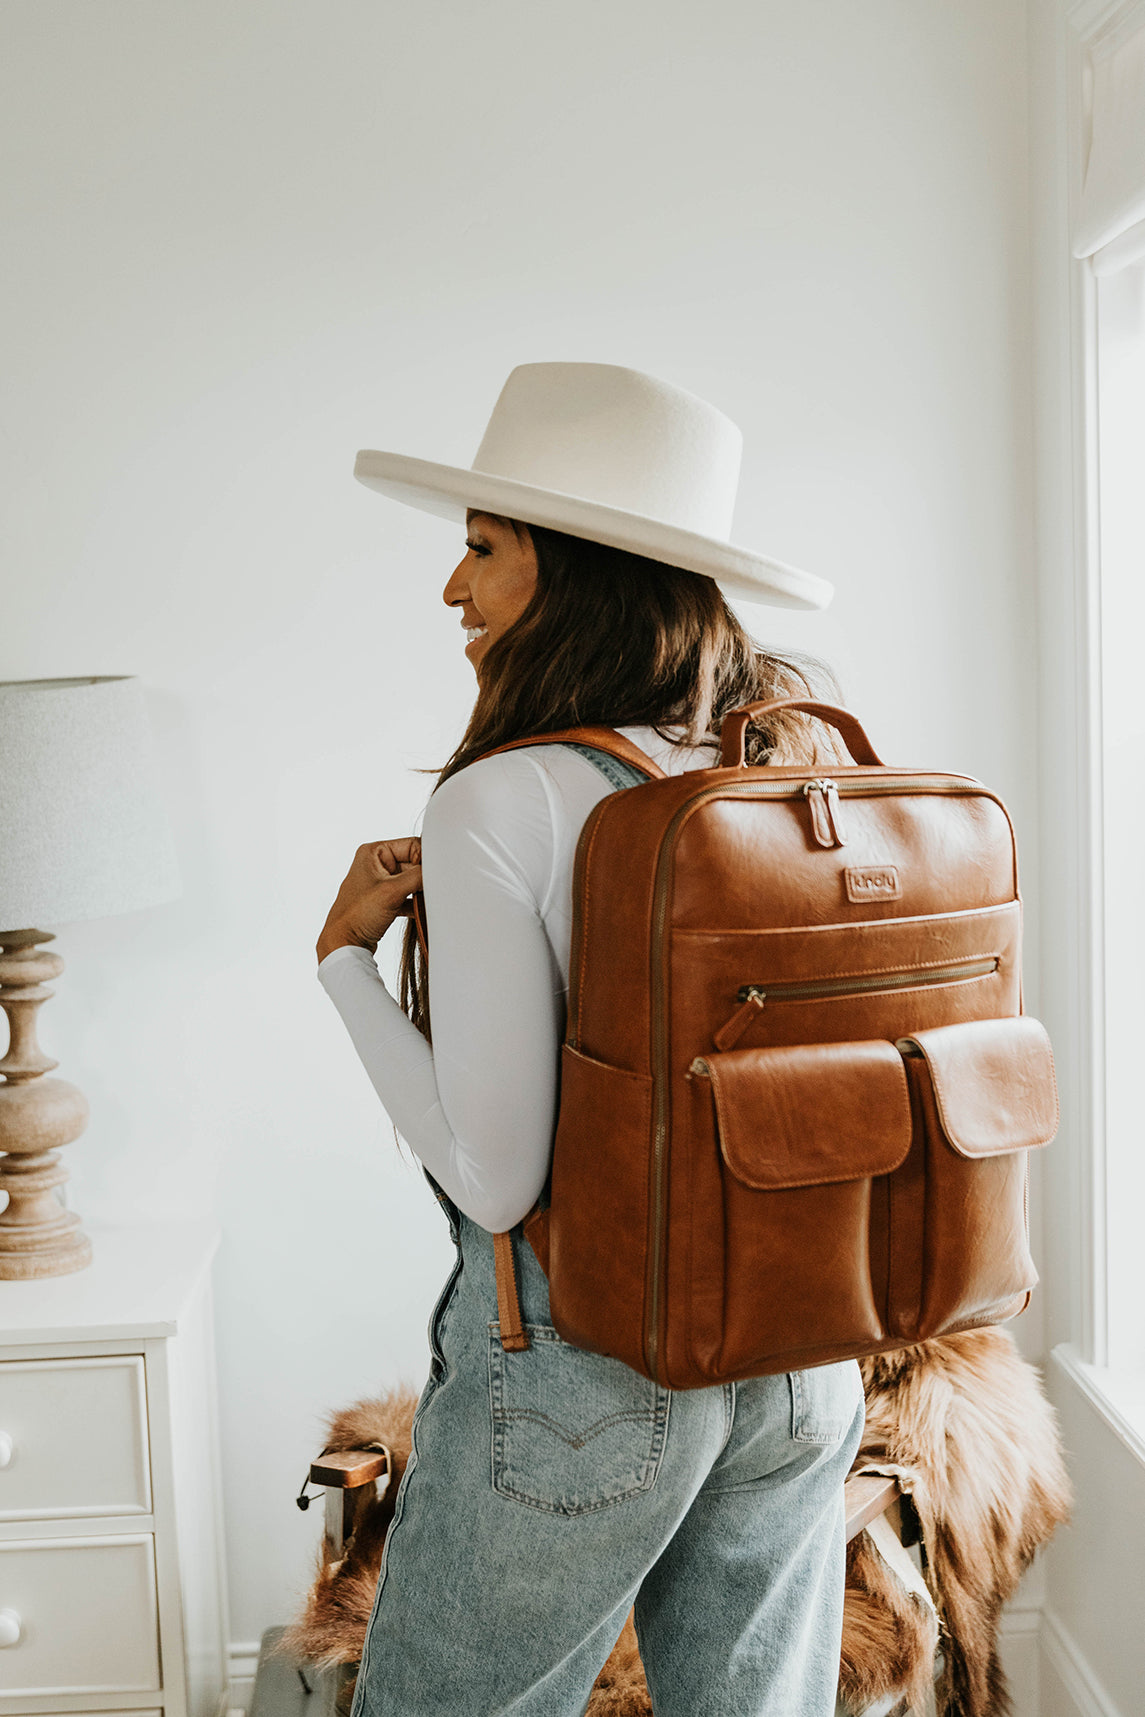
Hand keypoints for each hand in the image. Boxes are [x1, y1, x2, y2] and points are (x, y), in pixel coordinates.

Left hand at [316, 837, 421, 962]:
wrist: (345, 944)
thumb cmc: (357, 915)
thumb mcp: (393, 891)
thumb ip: (418, 876)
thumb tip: (438, 869)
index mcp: (373, 852)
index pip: (411, 845)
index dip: (425, 859)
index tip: (433, 874)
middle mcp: (375, 864)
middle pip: (413, 863)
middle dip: (422, 878)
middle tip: (429, 889)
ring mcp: (380, 883)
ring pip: (411, 881)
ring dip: (419, 891)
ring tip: (423, 901)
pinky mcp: (384, 899)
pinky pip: (407, 895)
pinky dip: (415, 903)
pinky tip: (420, 911)